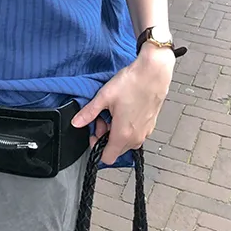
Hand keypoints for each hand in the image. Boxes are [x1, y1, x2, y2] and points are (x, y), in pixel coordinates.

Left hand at [71, 47, 174, 165]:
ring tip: (112, 112)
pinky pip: (135, 134)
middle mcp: (136, 138)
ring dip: (116, 132)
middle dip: (105, 136)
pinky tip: (123, 110)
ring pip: (126, 142)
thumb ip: (89, 112)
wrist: (153, 73)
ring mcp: (145, 132)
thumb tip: (76, 122)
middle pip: (116, 149)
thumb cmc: (132, 83)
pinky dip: (126, 127)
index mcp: (123, 134)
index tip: (93, 131)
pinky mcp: (150, 125)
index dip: (96, 147)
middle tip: (102, 117)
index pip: (107, 158)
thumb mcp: (104, 97)